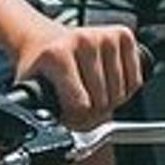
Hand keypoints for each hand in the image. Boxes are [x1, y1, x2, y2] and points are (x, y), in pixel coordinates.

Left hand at [12, 19, 143, 125]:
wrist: (44, 38)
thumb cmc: (40, 64)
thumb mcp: (30, 88)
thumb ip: (38, 108)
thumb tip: (52, 129)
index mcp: (57, 54)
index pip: (81, 104)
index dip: (76, 118)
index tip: (68, 116)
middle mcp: (82, 41)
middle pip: (102, 100)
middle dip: (93, 112)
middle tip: (81, 108)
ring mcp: (104, 37)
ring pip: (121, 92)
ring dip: (110, 102)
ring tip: (92, 96)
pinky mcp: (123, 35)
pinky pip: (135, 80)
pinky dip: (125, 90)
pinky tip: (107, 85)